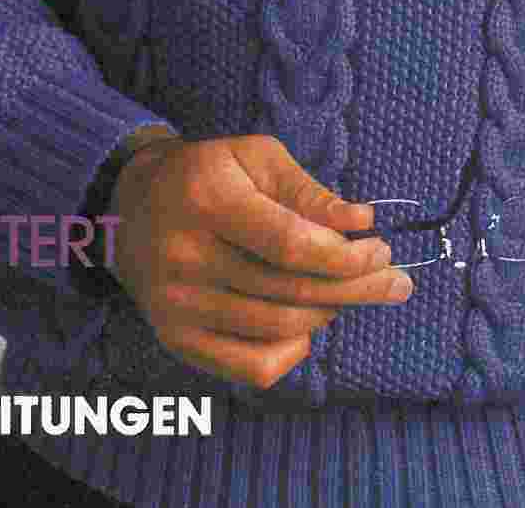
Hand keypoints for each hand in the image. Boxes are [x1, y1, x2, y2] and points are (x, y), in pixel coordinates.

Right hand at [109, 130, 413, 386]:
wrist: (130, 206)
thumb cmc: (205, 174)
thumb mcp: (254, 157)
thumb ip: (308, 190)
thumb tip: (362, 221)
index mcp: (208, 200)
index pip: (289, 244)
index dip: (344, 255)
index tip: (381, 249)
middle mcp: (187, 258)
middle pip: (290, 290)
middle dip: (355, 287)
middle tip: (394, 281)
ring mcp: (179, 306)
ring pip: (277, 330)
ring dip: (328, 313)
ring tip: (349, 292)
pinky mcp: (176, 340)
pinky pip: (250, 368)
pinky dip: (292, 354)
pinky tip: (308, 328)